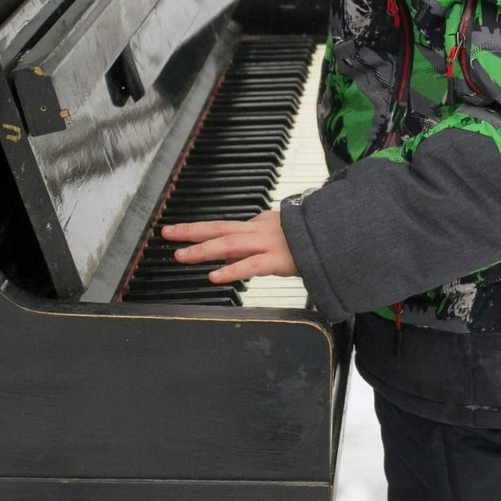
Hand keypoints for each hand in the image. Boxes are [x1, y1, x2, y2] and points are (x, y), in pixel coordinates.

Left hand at [160, 210, 297, 285]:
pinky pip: (250, 265)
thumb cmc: (306, 239)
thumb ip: (252, 244)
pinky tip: (214, 276)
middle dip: (191, 231)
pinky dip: (231, 270)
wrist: (334, 237)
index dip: (199, 230)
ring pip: (229, 244)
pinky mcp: (277, 260)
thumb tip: (227, 254)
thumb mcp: (276, 235)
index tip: (178, 233)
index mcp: (258, 224)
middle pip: (219, 228)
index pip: (223, 227)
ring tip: (182, 256)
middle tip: (167, 234)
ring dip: (203, 249)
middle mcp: (258, 229)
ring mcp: (267, 243)